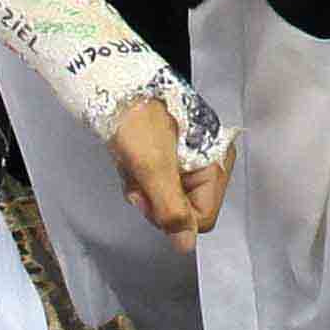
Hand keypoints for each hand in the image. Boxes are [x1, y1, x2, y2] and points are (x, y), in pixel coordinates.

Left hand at [110, 91, 231, 248]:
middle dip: (154, 201)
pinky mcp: (169, 154)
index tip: (147, 197)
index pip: (201, 217)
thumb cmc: (138, 121)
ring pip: (166, 199)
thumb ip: (171, 209)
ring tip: (130, 165)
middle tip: (135, 180)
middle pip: (183, 210)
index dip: (172, 216)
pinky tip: (129, 161)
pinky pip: (156, 183)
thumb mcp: (153, 167)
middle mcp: (208, 163)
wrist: (113, 82)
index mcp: (216, 163)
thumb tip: (186, 247)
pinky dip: (139, 177)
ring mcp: (188, 159)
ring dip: (142, 189)